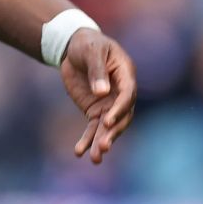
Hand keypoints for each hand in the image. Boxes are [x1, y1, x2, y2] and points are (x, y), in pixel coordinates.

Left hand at [58, 29, 137, 163]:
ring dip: (101, 142)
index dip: (119, 109)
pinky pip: (93, 128)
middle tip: (103, 147)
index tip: (108, 121)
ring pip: (108, 128)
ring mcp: (109, 104)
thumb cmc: (87, 44)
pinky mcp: (95, 111)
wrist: (75, 47)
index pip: (127, 96)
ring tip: (95, 158)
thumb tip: (102, 93)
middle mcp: (121, 93)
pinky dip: (87, 140)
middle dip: (112, 133)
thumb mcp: (91, 52)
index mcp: (125, 75)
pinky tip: (79, 152)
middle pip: (121, 117)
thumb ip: (97, 71)